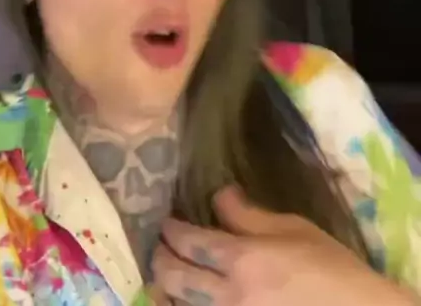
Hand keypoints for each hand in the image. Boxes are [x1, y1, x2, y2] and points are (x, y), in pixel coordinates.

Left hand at [152, 186, 416, 305]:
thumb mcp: (293, 228)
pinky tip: (183, 302)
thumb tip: (219, 194)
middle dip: (160, 257)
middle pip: (175, 276)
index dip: (172, 229)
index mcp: (242, 259)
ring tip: (162, 278)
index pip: (190, 241)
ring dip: (164, 290)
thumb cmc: (329, 266)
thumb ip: (250, 214)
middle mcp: (228, 295)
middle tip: (159, 245)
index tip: (167, 221)